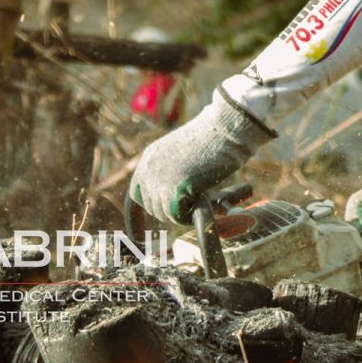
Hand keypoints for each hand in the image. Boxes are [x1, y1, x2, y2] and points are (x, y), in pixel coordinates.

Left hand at [128, 93, 274, 223]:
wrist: (225, 127)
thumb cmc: (216, 136)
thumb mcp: (185, 154)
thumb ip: (174, 174)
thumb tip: (176, 203)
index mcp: (149, 158)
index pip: (135, 195)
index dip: (138, 216)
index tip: (139, 235)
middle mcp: (148, 170)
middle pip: (154, 208)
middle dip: (174, 210)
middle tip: (198, 200)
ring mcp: (158, 180)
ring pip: (167, 214)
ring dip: (187, 211)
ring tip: (207, 195)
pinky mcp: (172, 190)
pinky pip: (180, 216)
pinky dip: (195, 214)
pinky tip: (207, 198)